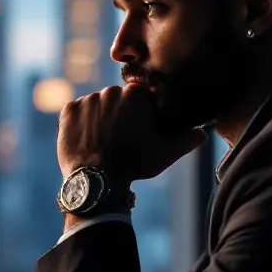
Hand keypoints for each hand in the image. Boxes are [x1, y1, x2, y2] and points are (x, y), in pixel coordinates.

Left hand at [58, 84, 206, 180]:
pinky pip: (76, 112)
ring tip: (102, 142)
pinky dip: (80, 123)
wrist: (97, 181)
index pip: (139, 98)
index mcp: (136, 95)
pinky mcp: (69, 110)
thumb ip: (185, 140)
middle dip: (118, 114)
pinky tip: (87, 140)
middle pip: (116, 100)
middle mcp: (111, 91)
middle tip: (119, 139)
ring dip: (99, 118)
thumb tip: (202, 134)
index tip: (137, 132)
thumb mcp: (164, 154)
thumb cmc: (134, 165)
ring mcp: (88, 99)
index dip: (139, 115)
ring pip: (96, 105)